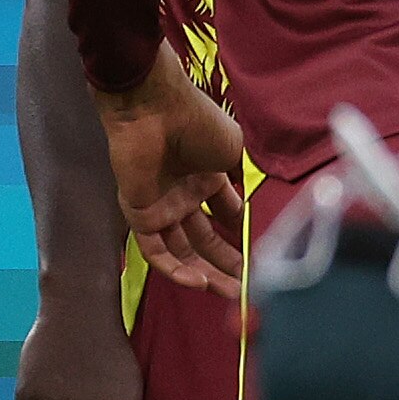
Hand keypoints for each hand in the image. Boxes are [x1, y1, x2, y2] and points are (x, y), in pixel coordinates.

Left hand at [96, 50, 246, 290]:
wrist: (156, 107)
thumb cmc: (197, 121)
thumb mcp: (233, 148)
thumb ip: (240, 178)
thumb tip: (249, 206)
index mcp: (206, 178)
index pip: (224, 216)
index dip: (240, 237)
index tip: (258, 258)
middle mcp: (183, 196)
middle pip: (204, 240)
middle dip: (225, 264)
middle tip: (244, 287)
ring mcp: (161, 207)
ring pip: (181, 251)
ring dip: (204, 274)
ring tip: (227, 292)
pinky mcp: (140, 214)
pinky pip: (155, 250)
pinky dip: (174, 269)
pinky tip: (198, 281)